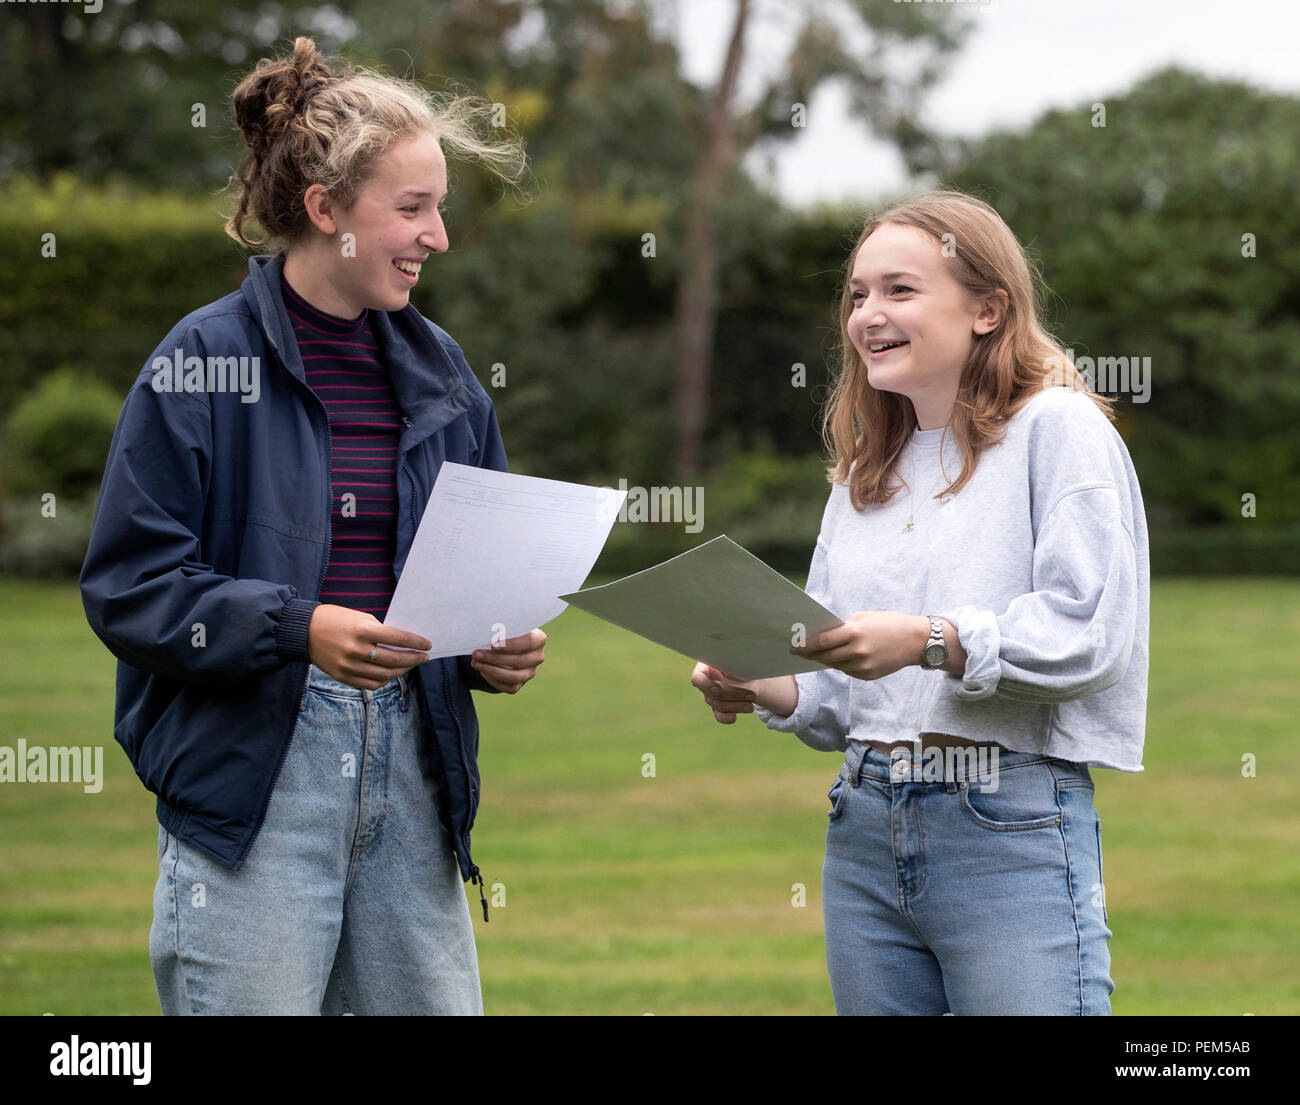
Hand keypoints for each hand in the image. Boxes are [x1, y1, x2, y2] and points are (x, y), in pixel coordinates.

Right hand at [307, 604, 429, 690]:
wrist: (303, 631)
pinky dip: (384, 679)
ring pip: (385, 674)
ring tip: (409, 665)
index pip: (397, 638)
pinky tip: (390, 672)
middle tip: (423, 657)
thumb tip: (402, 643)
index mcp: (362, 630)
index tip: (427, 644)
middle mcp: (356, 649)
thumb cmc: (334, 619)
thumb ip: (379, 631)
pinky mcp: (342, 677)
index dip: (416, 642)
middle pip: (394, 659)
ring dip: (401, 670)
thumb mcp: (359, 617)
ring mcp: (348, 666)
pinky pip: (371, 684)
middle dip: (413, 658)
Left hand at [470, 629, 546, 692]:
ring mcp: (529, 672)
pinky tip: (482, 671)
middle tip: (477, 653)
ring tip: (475, 662)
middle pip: (520, 661)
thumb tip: (485, 626)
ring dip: (492, 670)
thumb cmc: (502, 632)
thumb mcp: (503, 625)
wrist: (501, 647)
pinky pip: (508, 686)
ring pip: (514, 677)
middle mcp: (537, 656)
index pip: (531, 641)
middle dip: (495, 658)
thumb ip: (500, 625)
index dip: (512, 644)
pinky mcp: (519, 684)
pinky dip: (493, 679)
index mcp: (538, 638)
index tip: (493, 644)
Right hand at [690, 662, 759, 724]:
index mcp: (707, 665)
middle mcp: (707, 681)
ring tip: (752, 704)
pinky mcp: (718, 706)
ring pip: (718, 706)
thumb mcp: (739, 658)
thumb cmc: (743, 660)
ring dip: (737, 706)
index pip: (697, 678)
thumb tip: (734, 661)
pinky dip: (727, 718)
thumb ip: (733, 661)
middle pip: (712, 694)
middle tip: (752, 694)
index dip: (707, 685)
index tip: (721, 685)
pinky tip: (734, 717)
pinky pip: (719, 716)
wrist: (751, 670)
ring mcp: (711, 695)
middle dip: (733, 695)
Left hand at [789, 611, 925, 681]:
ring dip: (825, 660)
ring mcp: (863, 666)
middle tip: (800, 652)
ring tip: (816, 655)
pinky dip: (841, 665)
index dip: (805, 645)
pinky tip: (839, 658)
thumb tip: (824, 635)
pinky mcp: (869, 676)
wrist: (916, 641)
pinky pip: (848, 671)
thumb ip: (843, 627)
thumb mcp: (864, 617)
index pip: (822, 642)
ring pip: (835, 665)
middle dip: (810, 654)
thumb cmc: (889, 623)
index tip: (793, 646)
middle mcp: (857, 652)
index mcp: (855, 633)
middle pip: (825, 656)